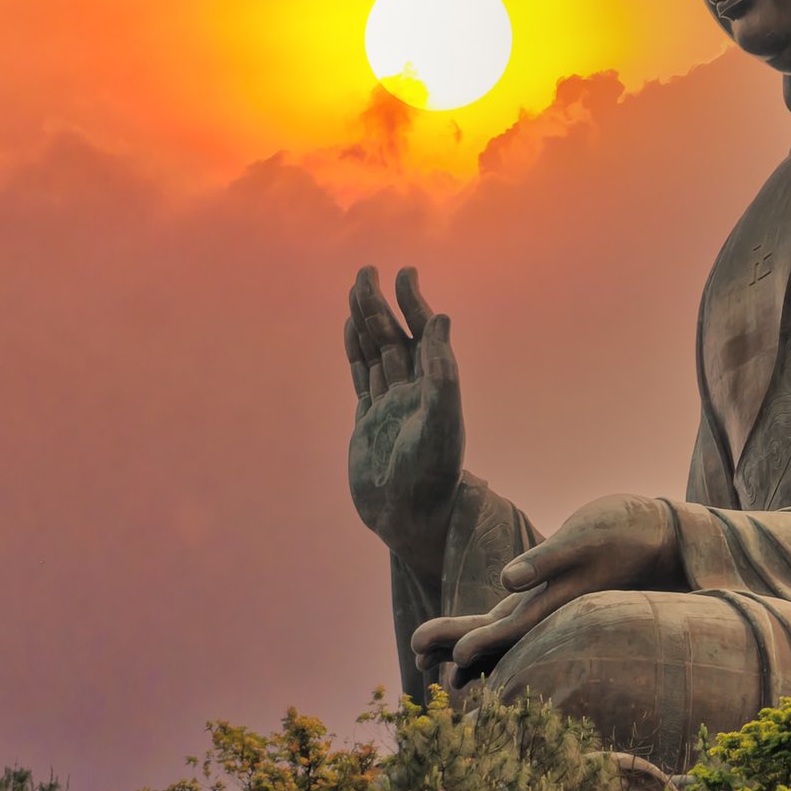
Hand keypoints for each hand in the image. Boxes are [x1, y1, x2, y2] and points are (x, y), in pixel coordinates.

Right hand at [345, 265, 464, 579]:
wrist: (410, 519)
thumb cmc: (431, 475)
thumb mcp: (441, 420)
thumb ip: (441, 371)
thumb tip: (441, 319)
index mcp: (433, 386)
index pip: (421, 333)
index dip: (412, 302)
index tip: (404, 272)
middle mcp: (412, 390)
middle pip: (393, 336)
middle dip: (380, 304)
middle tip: (367, 271)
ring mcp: (389, 405)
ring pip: (375, 352)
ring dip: (366, 321)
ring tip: (356, 290)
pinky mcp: (369, 421)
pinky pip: (361, 377)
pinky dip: (355, 351)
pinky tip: (349, 331)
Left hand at [408, 493, 684, 674]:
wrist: (659, 536)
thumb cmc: (622, 533)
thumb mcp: (582, 539)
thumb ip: (545, 562)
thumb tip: (506, 579)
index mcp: (552, 607)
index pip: (502, 632)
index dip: (470, 644)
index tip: (438, 654)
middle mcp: (548, 615)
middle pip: (492, 636)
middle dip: (452, 644)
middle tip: (413, 650)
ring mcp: (549, 607)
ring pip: (498, 630)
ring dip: (462, 639)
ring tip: (422, 649)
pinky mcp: (551, 594)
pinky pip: (510, 616)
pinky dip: (485, 626)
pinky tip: (466, 634)